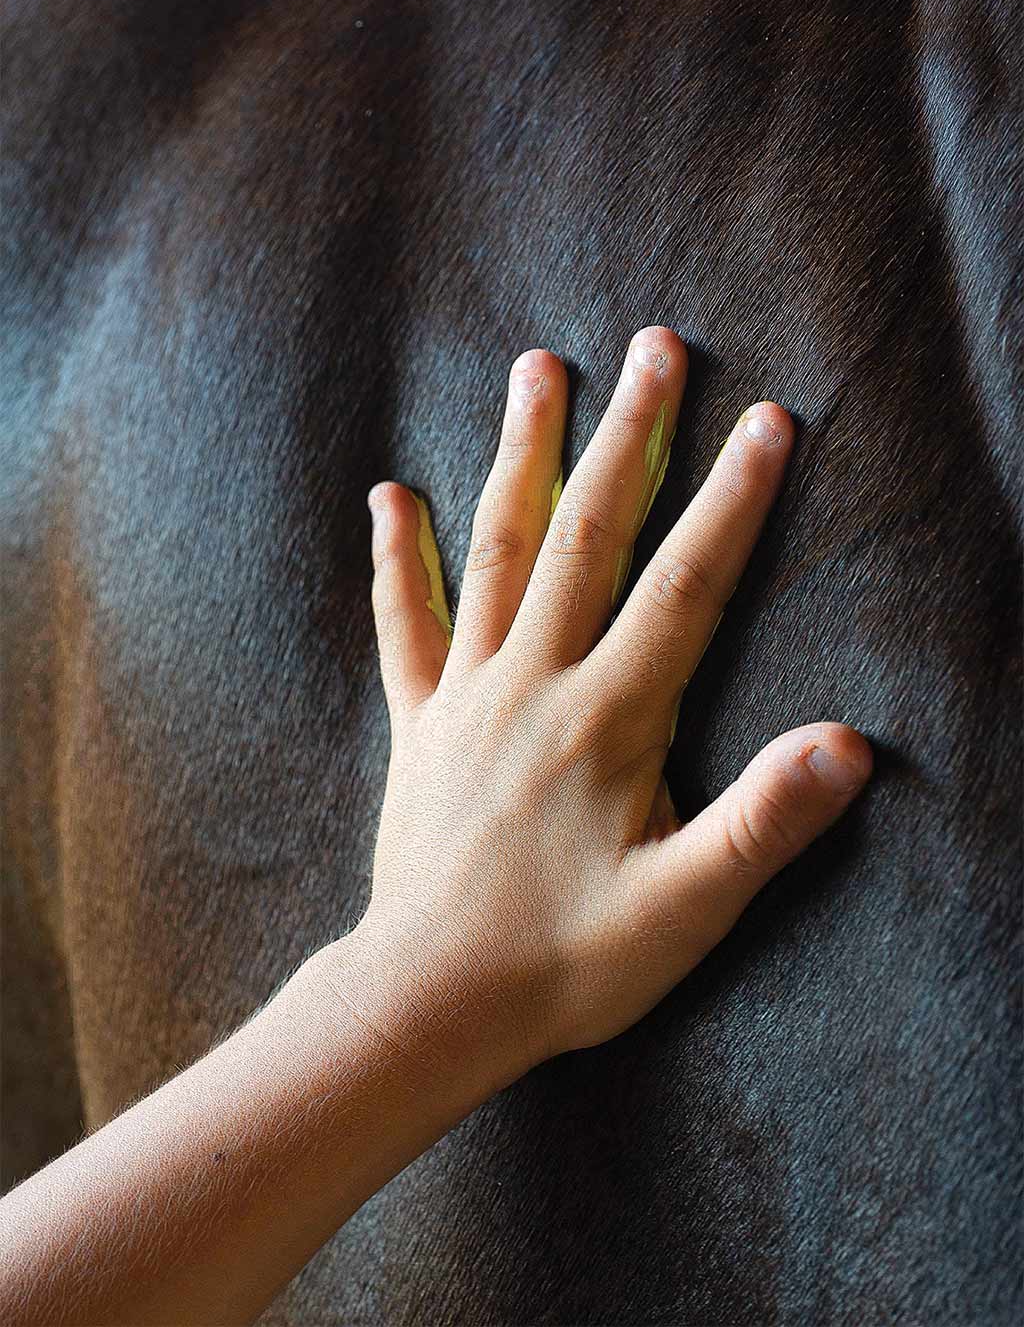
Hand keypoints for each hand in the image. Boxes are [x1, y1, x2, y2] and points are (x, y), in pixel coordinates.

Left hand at [350, 327, 871, 1083]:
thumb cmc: (565, 962)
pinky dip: (397, 560)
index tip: (767, 420)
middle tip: (656, 346)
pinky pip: (405, 626)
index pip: (684, 585)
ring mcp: (469, 695)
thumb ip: (763, 823)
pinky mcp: (420, 723)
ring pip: (497, 551)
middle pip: (588, 533)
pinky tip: (388, 496)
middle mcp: (535, 681)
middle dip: (629, 435)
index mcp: (608, 717)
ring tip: (538, 368)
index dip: (731, 501)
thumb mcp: (685, 909)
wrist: (430, 1002)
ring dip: (521, 455)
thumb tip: (848, 745)